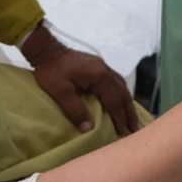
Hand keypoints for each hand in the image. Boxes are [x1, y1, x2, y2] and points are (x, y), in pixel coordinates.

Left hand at [21, 26, 139, 136]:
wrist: (46, 49)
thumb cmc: (51, 70)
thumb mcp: (60, 91)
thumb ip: (75, 110)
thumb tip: (89, 128)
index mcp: (99, 76)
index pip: (114, 100)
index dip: (119, 117)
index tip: (124, 132)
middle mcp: (106, 70)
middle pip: (123, 93)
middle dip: (129, 112)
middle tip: (135, 128)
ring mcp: (103, 67)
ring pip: (121, 87)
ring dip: (127, 103)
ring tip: (131, 118)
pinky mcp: (98, 66)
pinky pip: (116, 82)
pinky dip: (121, 94)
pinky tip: (121, 101)